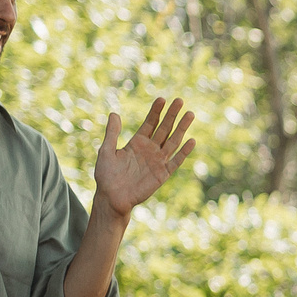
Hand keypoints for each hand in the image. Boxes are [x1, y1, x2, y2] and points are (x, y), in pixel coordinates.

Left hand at [94, 96, 196, 217]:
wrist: (112, 198)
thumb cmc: (106, 175)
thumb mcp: (106, 151)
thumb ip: (112, 133)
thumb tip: (114, 113)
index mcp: (137, 143)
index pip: (150, 123)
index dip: (156, 111)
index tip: (162, 99)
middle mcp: (150, 149)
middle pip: (164, 129)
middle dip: (172, 115)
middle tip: (180, 101)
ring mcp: (157, 161)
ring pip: (173, 141)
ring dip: (181, 128)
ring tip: (190, 114)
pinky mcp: (162, 174)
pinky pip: (175, 161)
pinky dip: (184, 152)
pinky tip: (191, 141)